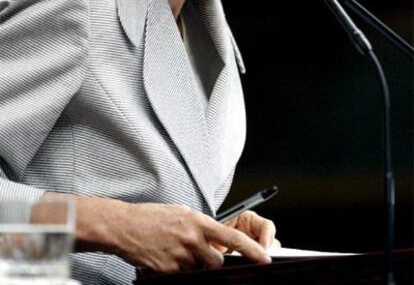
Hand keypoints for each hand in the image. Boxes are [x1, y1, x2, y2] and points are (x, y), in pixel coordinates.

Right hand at [112, 202, 271, 271]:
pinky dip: (178, 270)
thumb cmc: (152, 217)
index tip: (265, 258)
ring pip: (199, 270)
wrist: (124, 226)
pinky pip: (183, 276)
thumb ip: (200, 226)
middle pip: (217, 262)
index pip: (232, 238)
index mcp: (197, 222)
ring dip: (194, 266)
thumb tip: (216, 239)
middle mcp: (191, 239)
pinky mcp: (168, 271)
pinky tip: (167, 257)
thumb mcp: (181, 214)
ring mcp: (179, 257)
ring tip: (177, 252)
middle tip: (198, 252)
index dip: (252, 250)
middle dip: (212, 261)